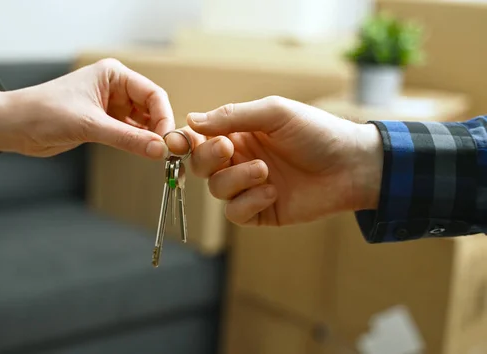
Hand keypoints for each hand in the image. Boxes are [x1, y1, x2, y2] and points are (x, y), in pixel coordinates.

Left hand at [0, 58, 172, 158]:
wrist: (13, 126)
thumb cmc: (43, 112)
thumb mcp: (89, 125)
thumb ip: (127, 139)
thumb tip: (158, 149)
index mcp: (113, 75)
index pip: (153, 94)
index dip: (164, 117)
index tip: (168, 140)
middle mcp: (115, 88)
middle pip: (152, 108)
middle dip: (160, 129)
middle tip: (167, 151)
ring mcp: (110, 107)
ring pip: (143, 123)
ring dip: (151, 138)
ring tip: (159, 156)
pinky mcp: (103, 124)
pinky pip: (129, 133)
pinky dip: (138, 144)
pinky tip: (145, 154)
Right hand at [166, 96, 383, 226]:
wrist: (352, 165)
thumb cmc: (316, 132)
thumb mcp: (274, 113)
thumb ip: (232, 116)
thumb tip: (192, 119)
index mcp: (239, 134)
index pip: (200, 138)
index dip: (183, 140)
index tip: (177, 142)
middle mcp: (240, 160)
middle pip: (201, 165)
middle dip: (208, 157)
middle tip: (229, 148)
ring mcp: (250, 187)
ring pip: (217, 189)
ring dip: (236, 179)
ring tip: (265, 171)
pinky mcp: (261, 211)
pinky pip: (236, 213)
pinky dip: (248, 202)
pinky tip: (271, 192)